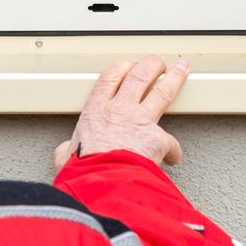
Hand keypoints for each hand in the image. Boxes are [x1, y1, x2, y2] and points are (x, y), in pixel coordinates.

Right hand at [53, 55, 187, 171]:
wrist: (102, 182)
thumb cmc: (84, 172)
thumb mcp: (66, 158)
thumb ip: (67, 151)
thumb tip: (64, 153)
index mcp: (95, 112)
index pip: (109, 79)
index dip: (120, 69)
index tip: (125, 66)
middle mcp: (120, 110)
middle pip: (139, 77)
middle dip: (150, 66)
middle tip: (156, 62)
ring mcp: (141, 122)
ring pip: (162, 92)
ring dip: (174, 78)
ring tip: (180, 69)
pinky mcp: (157, 139)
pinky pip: (171, 142)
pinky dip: (174, 150)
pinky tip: (174, 156)